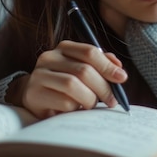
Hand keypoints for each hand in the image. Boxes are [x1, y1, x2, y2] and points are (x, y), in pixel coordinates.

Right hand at [6, 40, 127, 118]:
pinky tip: (75, 109)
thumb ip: (101, 65)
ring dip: (89, 99)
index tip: (122, 78)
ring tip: (92, 105)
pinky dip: (75, 108)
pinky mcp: (34, 94)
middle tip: (112, 100)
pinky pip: (63, 102)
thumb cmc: (65, 84)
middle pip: (84, 70)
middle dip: (103, 87)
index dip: (108, 66)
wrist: (35, 97)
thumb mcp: (83, 70)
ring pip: (73, 85)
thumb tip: (119, 68)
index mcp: (64, 47)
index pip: (89, 52)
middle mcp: (49, 57)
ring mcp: (39, 75)